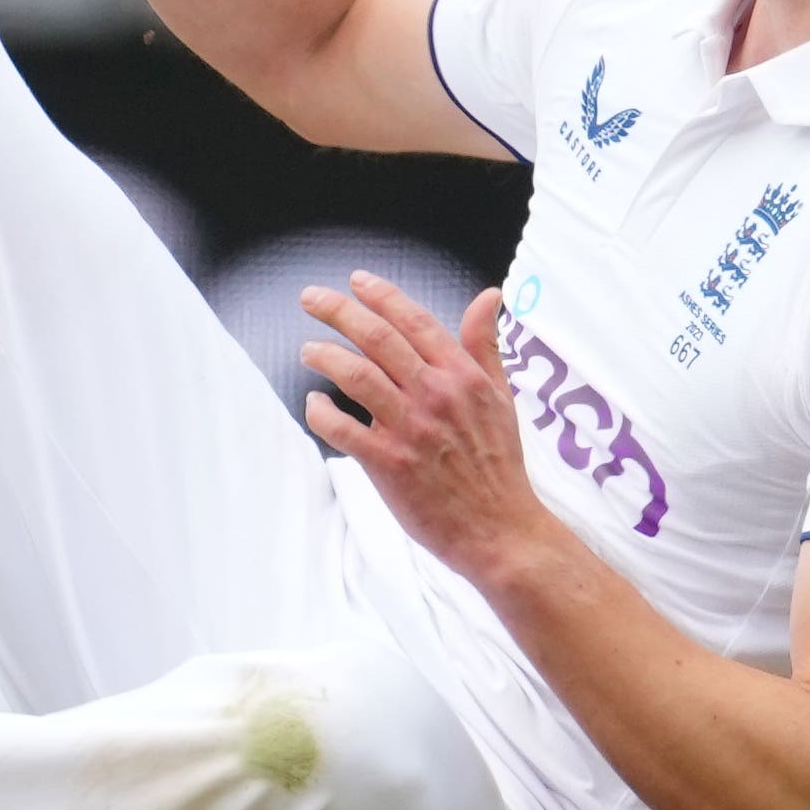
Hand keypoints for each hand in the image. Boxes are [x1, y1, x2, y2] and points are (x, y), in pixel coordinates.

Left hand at [299, 272, 558, 578]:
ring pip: (355, 374)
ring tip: (308, 350)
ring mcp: (410, 428)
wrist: (499, 528)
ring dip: (324, 356)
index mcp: (462, 375)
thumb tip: (489, 295)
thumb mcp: (500, 396)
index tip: (356, 281)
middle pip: (377, 337)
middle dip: (338, 310)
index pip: (415, 320)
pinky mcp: (389, 464)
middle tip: (310, 298)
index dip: (381, 295)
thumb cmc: (498, 463)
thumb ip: (485, 345)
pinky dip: (321, 412)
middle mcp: (435, 394)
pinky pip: (342, 429)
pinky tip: (314, 405)